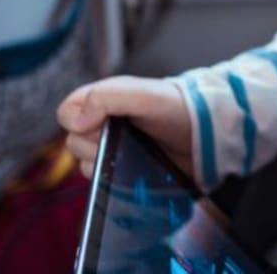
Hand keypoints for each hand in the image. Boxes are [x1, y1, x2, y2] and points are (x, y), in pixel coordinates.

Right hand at [57, 75, 193, 179]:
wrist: (209, 137)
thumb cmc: (179, 109)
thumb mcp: (144, 94)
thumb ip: (107, 97)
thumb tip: (76, 121)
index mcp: (104, 100)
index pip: (67, 112)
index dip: (77, 121)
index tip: (101, 125)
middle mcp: (104, 124)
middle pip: (73, 142)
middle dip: (94, 146)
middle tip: (124, 142)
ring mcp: (114, 149)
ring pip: (85, 164)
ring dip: (104, 165)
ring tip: (132, 157)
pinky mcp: (123, 171)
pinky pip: (102, 182)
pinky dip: (113, 180)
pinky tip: (133, 172)